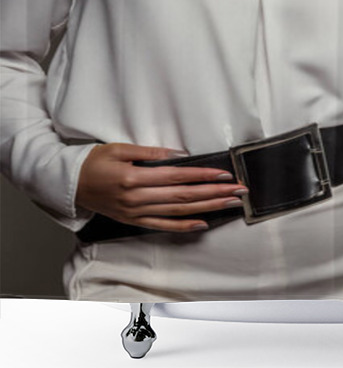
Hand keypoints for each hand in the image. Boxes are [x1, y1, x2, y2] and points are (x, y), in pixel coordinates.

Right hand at [75, 143, 248, 232]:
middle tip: (239, 190)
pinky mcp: (134, 221)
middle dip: (215, 193)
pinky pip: (163, 226)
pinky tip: (203, 224)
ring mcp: (137, 213)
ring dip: (208, 208)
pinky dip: (184, 227)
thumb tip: (180, 155)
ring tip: (230, 203)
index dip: (203, 176)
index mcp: (135, 179)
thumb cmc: (95, 162)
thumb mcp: (121, 149)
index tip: (225, 174)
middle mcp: (138, 199)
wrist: (70, 184)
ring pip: (179, 212)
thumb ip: (151, 153)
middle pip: (184, 196)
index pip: (178, 177)